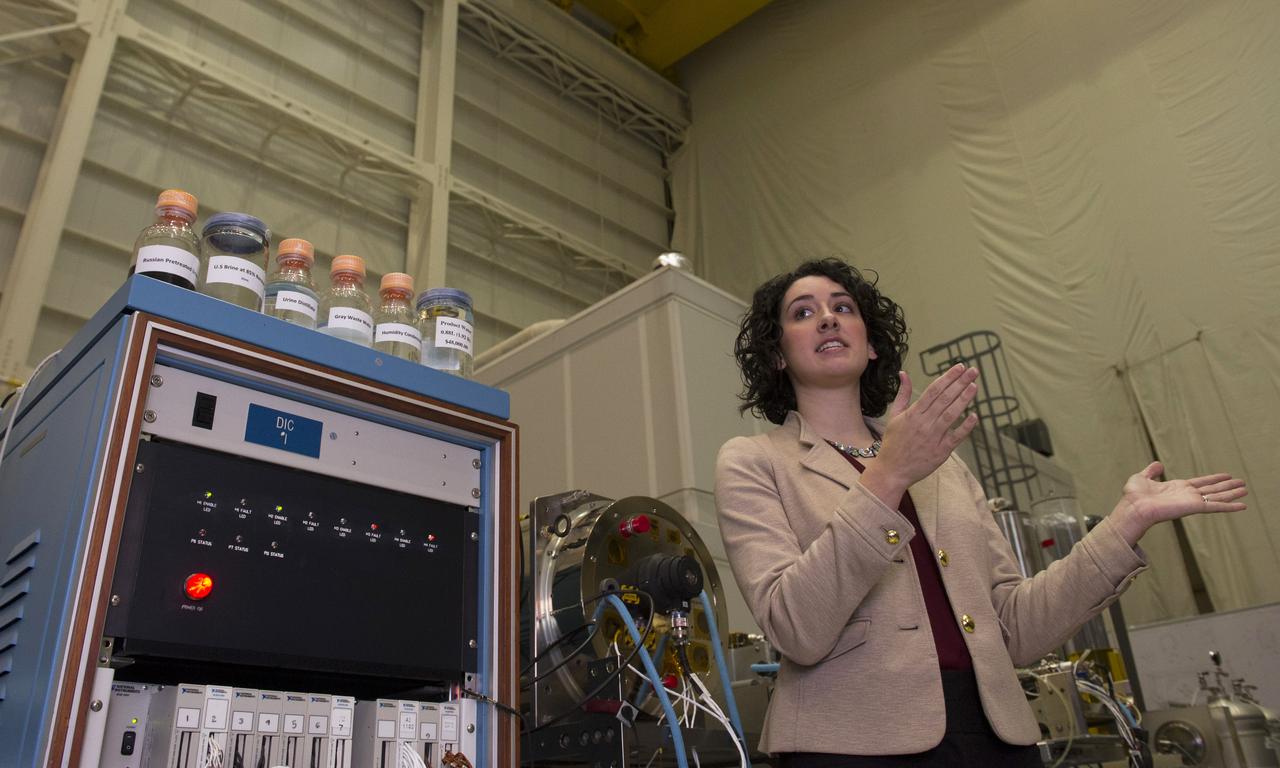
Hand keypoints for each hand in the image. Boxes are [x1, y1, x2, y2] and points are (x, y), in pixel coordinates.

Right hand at [860, 364, 979, 504]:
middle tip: (973, 370)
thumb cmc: (893, 442)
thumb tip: (904, 373)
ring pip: (951, 414)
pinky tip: (974, 416)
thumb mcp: (894, 416)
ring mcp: (933, 437)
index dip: (947, 377)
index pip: (933, 390)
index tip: (959, 367)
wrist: (891, 471)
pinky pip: (956, 437)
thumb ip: (902, 394)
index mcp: (913, 413)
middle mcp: (924, 423)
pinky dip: (965, 427)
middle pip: (945, 399)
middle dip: (960, 383)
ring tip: (974, 386)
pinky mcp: (941, 452)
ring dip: (964, 399)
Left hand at [1110, 461, 1248, 545]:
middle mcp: (1187, 495)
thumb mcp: (1142, 478)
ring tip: (1246, 489)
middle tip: (1242, 483)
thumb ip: (1151, 471)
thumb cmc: (1134, 495)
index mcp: (1177, 488)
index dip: (1214, 479)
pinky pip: (1216, 506)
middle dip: (1227, 486)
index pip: (1200, 482)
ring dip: (1232, 494)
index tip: (1226, 475)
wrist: (1134, 507)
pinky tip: (1243, 505)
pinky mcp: (1194, 507)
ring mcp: (1192, 501)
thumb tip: (1158, 464)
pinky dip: (1230, 506)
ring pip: (1217, 496)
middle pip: (1212, 489)